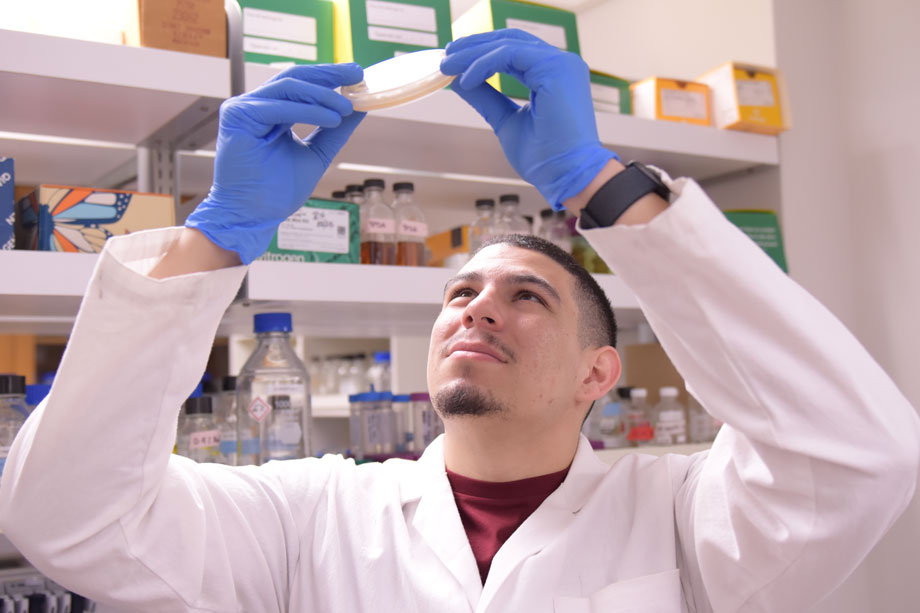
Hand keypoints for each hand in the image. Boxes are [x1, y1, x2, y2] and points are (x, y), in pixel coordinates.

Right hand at [186, 64, 365, 263]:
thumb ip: (334, 131)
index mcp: (273, 112)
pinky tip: (331, 118)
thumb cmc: (277, 191)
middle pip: (295, 78)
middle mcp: (257, 106)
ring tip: (347, 107)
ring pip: (288, 89)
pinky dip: (308, 111)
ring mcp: (244, 109)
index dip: (329, 77)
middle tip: (356, 74)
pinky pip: (278, 107)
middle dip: (328, 75)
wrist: (252, 216)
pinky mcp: (237, 117)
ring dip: (322, 96)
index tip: (357, 75)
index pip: (302, 84)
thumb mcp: (316, 154)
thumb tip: (360, 109)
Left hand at [441, 29, 616, 209]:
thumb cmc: (546, 158)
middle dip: (473, 47)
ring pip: (507, 45)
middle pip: (509, 40)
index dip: (481, 53)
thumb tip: (459, 81)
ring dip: (473, 54)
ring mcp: (561, 63)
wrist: (567, 176)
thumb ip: (486, 98)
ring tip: (447, 67)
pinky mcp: (556, 68)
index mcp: (553, 75)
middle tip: (445, 59)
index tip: (453, 64)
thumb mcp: (506, 121)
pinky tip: (466, 79)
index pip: (513, 51)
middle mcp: (561, 64)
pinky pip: (510, 55)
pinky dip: (484, 64)